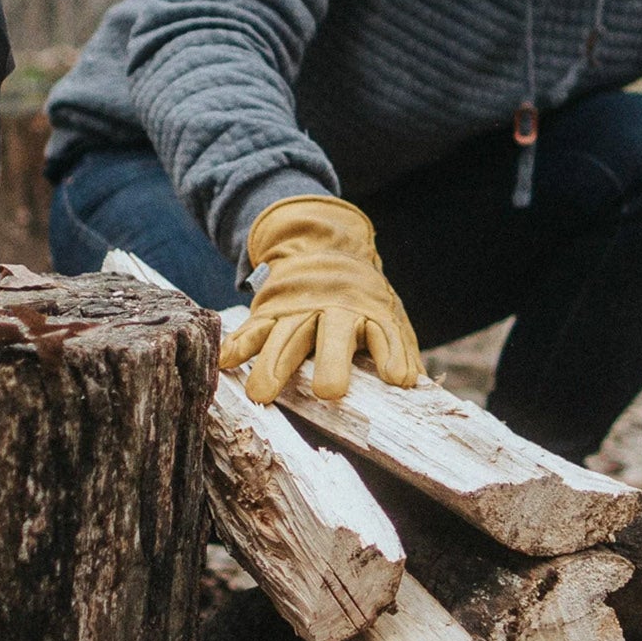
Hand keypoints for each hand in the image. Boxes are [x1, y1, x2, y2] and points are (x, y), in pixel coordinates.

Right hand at [217, 194, 423, 403]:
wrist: (324, 247)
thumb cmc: (362, 300)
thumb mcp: (388, 317)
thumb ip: (400, 351)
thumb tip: (415, 386)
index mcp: (369, 312)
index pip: (384, 334)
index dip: (392, 354)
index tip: (398, 377)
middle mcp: (333, 310)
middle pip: (333, 336)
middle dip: (332, 363)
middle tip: (330, 393)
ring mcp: (299, 308)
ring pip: (287, 336)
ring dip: (274, 364)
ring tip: (261, 393)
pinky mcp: (271, 309)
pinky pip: (254, 328)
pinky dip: (239, 343)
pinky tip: (226, 361)